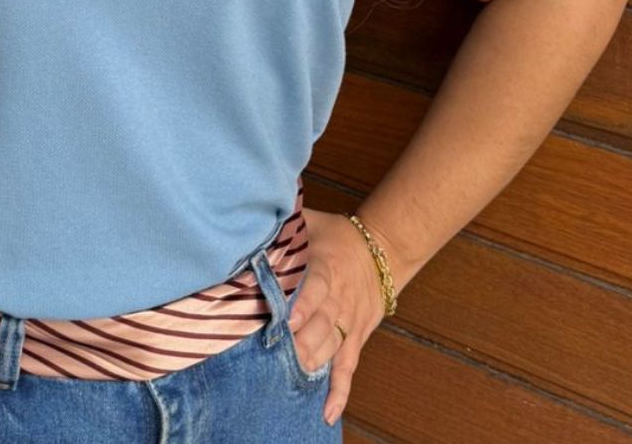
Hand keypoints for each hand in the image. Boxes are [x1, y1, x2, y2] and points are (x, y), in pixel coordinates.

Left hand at [286, 207, 388, 427]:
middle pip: (322, 324)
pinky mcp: (355, 338)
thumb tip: (250, 219)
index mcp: (327, 267)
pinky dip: (340, 391)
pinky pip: (348, 368)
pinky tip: (327, 411)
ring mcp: (349, 322)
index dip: (303, 305)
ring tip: (291, 379)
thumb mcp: (311, 222)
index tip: (286, 320)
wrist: (381, 250)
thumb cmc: (335, 235)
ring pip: (331, 347)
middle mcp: (339, 298)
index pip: (316, 287)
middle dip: (301, 343)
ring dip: (312, 363)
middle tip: (279, 357)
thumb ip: (285, 225)